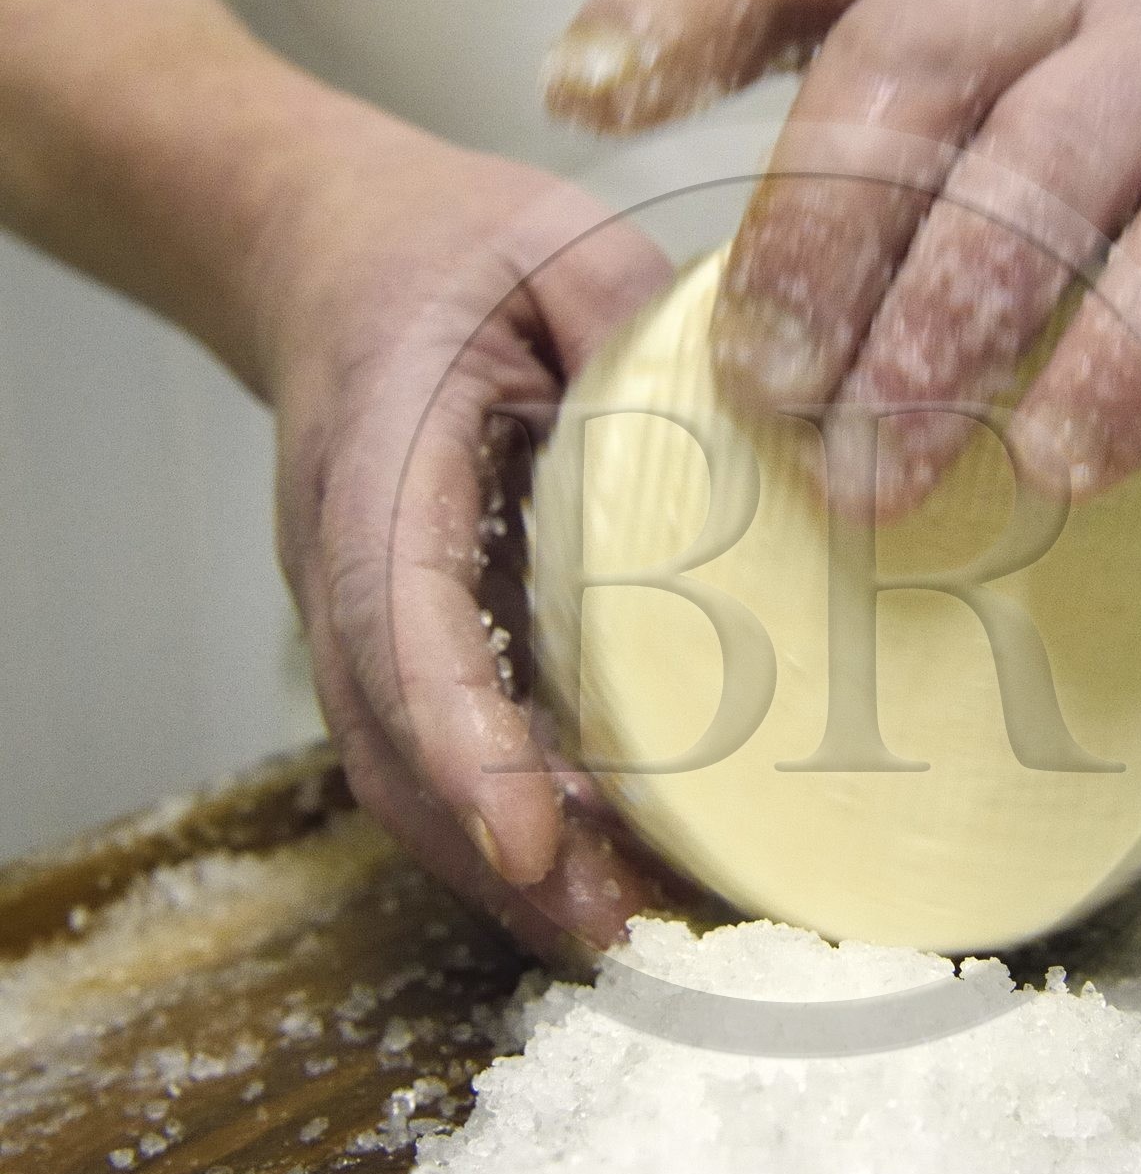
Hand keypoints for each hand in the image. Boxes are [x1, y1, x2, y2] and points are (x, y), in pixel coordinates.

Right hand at [254, 101, 676, 961]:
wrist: (328, 251)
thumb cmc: (443, 248)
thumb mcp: (548, 242)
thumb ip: (636, 323)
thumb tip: (780, 407)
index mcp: (379, 455)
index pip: (397, 620)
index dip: (463, 739)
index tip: (532, 836)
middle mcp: (346, 560)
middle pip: (388, 745)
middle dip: (496, 855)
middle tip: (624, 931)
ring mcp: (360, 612)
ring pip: (402, 774)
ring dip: (505, 866)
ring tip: (633, 931)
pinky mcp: (402, 640)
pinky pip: (435, 752)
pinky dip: (508, 823)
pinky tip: (606, 867)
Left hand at [543, 0, 1140, 516]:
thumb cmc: (1101, 201)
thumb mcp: (958, 171)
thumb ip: (848, 226)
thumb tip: (710, 384)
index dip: (677, 3)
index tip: (579, 97)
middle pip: (908, 56)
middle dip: (818, 230)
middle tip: (766, 389)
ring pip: (1043, 154)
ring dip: (944, 325)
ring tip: (879, 475)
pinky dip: (1116, 365)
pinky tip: (1056, 460)